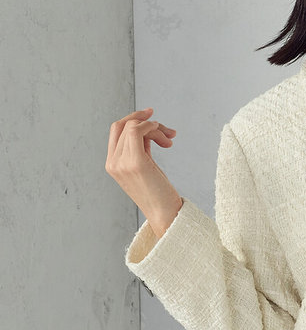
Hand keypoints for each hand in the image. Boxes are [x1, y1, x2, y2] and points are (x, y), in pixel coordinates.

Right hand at [106, 107, 183, 236]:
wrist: (165, 214)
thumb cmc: (159, 192)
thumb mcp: (146, 166)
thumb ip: (141, 148)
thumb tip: (148, 128)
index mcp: (112, 164)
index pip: (116, 130)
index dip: (133, 117)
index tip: (152, 115)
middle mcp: (113, 162)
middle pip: (124, 125)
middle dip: (147, 122)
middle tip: (169, 132)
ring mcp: (121, 162)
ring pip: (133, 126)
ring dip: (156, 128)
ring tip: (170, 142)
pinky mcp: (135, 162)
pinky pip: (137, 130)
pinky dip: (153, 128)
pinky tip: (166, 139)